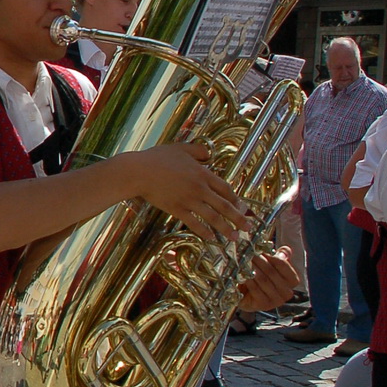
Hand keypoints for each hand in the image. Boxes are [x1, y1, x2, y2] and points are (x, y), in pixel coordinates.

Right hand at [127, 143, 248, 240]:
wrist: (138, 172)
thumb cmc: (157, 158)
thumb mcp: (180, 148)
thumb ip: (198, 151)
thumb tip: (209, 155)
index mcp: (203, 174)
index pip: (225, 189)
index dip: (236, 199)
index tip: (242, 207)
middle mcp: (200, 189)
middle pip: (225, 206)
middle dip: (239, 219)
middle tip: (248, 228)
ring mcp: (189, 201)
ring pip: (213, 217)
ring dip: (226, 229)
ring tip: (234, 238)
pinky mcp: (177, 209)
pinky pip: (194, 223)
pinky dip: (204, 232)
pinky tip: (211, 238)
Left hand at [238, 247, 299, 312]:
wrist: (248, 296)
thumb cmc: (261, 279)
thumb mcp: (272, 267)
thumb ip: (280, 258)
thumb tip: (285, 250)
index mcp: (292, 281)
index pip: (283, 265)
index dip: (270, 256)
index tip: (260, 249)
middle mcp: (287, 292)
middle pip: (271, 271)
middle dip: (258, 261)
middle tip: (247, 253)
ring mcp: (276, 300)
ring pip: (263, 280)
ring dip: (251, 269)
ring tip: (243, 261)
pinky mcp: (264, 305)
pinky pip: (255, 289)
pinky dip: (248, 280)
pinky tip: (241, 274)